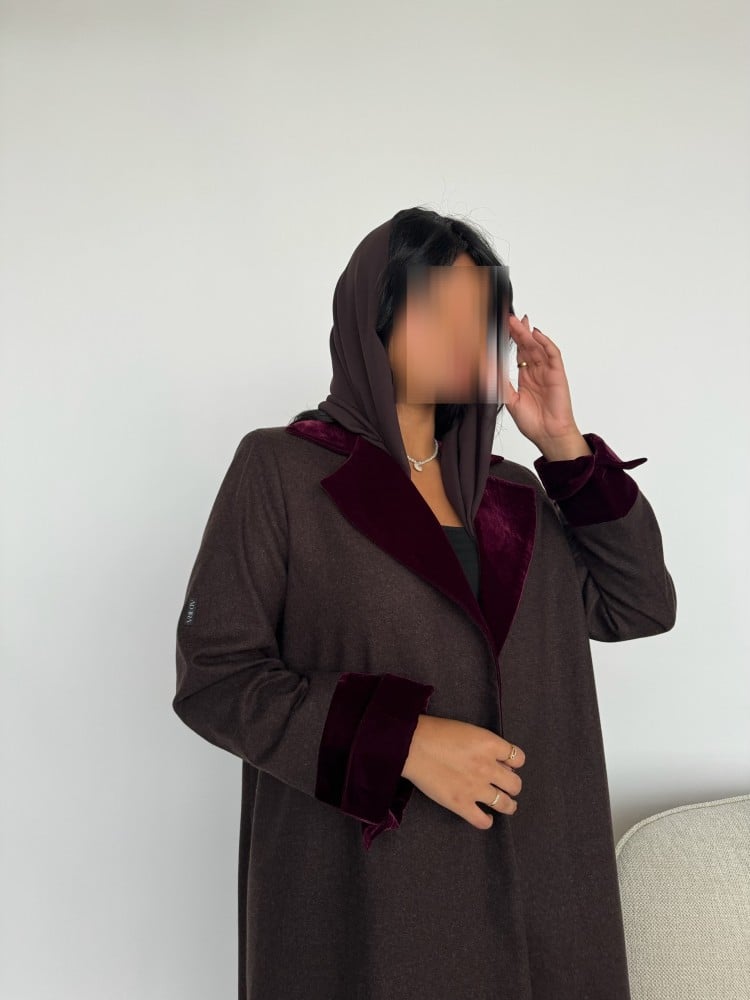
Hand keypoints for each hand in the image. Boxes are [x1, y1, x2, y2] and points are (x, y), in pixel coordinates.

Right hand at [402, 715, 524, 829]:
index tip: (508, 765)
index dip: (514, 762)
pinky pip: (483, 821)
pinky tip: (485, 816)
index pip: (518, 758)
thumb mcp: (469, 730)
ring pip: (506, 804)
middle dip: (512, 785)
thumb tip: (496, 760)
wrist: (412, 745)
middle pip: (515, 784)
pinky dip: (487, 820)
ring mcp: (476, 788)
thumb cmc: (436, 732)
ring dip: (507, 805)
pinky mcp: (461, 804)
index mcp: (490, 745)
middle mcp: (488, 768)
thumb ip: (485, 745)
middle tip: (505, 785)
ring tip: (505, 805)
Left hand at [502, 314, 585, 455]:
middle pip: (527, 346)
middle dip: (518, 331)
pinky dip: (546, 343)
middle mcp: (537, 371)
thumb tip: (486, 371)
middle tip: (509, 318)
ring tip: (519, 322)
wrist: (549, 435)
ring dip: (529, 334)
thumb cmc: (534, 422)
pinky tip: (537, 334)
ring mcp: (548, 371)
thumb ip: (500, 385)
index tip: (502, 328)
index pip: (518, 352)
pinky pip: (553, 354)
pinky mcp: (557, 374)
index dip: (511, 340)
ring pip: (538, 347)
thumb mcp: (510, 401)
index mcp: (525, 377)